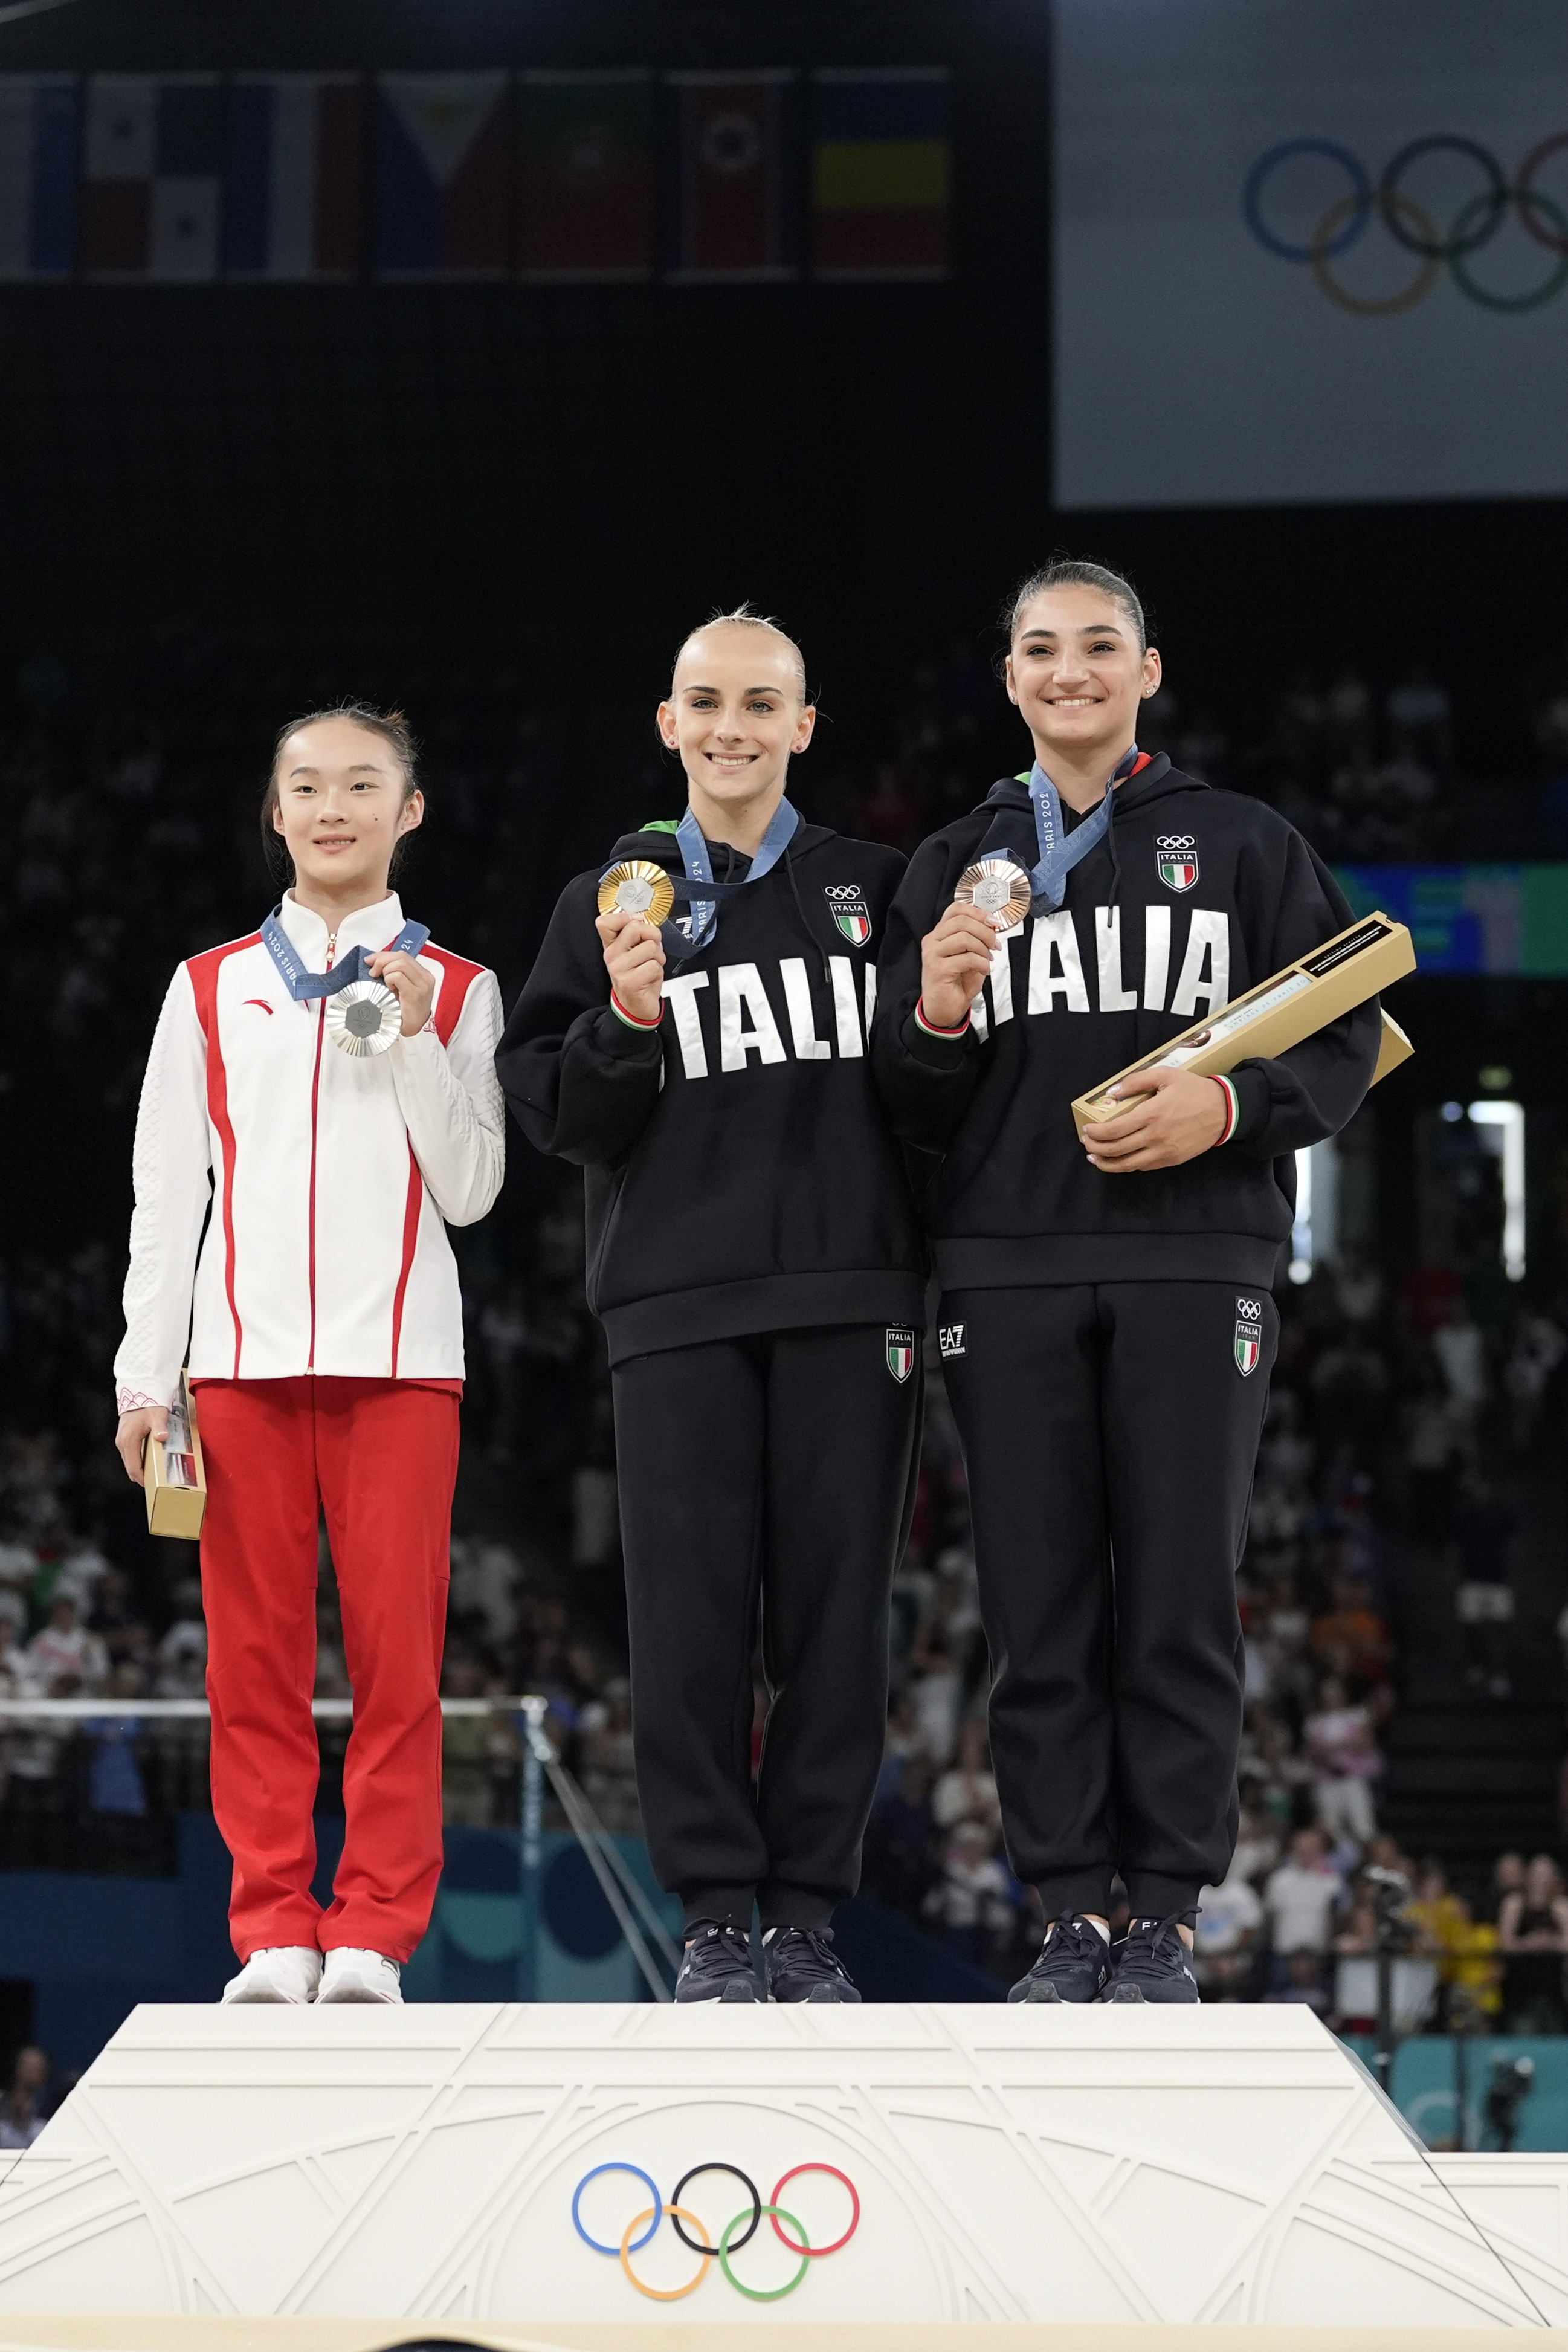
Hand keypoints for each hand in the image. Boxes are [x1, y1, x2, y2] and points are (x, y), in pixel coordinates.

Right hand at [116, 1405, 166, 1485]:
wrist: (139, 1392)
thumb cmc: (148, 1403)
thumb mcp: (157, 1416)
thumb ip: (160, 1428)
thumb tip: (162, 1437)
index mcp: (128, 1440)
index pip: (133, 1467)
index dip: (142, 1479)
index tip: (151, 1486)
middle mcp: (122, 1442)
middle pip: (130, 1467)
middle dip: (142, 1476)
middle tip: (156, 1482)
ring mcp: (122, 1440)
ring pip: (130, 1461)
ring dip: (140, 1469)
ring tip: (155, 1473)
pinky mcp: (125, 1438)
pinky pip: (131, 1455)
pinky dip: (138, 1461)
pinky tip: (150, 1460)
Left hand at [368, 948, 436, 1036]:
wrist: (413, 1030)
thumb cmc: (405, 1011)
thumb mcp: (401, 988)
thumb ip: (394, 973)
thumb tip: (375, 961)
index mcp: (423, 974)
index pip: (403, 955)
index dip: (384, 955)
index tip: (371, 960)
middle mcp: (425, 978)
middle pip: (401, 957)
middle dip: (382, 961)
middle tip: (373, 972)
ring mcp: (422, 985)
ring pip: (400, 964)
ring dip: (386, 972)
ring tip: (385, 985)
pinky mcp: (415, 994)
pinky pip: (398, 976)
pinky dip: (389, 980)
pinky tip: (389, 990)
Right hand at [597, 907, 665, 1023]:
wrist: (636, 1007)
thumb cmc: (639, 976)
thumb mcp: (634, 952)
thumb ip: (636, 935)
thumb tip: (642, 919)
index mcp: (611, 946)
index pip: (604, 922)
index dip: (624, 917)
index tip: (636, 923)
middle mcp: (611, 956)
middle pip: (635, 927)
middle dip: (653, 937)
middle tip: (651, 951)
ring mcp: (618, 969)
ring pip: (650, 947)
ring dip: (658, 958)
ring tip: (650, 967)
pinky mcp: (630, 982)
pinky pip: (654, 966)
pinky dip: (659, 972)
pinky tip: (650, 979)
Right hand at [919, 902, 997, 1030]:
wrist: (944, 1009)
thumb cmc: (956, 983)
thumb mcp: (968, 955)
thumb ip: (975, 939)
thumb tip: (991, 925)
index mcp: (939, 934)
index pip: (956, 909)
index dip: (978, 912)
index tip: (993, 922)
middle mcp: (932, 941)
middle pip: (962, 921)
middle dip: (985, 931)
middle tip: (994, 945)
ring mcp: (932, 954)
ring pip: (964, 937)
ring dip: (983, 948)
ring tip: (987, 959)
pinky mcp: (937, 969)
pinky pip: (966, 958)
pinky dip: (981, 963)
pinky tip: (984, 970)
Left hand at [1082, 1065, 1228, 1172]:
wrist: (1225, 1110)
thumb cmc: (1194, 1091)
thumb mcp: (1166, 1075)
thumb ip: (1137, 1081)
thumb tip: (1113, 1091)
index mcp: (1151, 1114)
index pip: (1113, 1130)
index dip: (1095, 1133)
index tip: (1087, 1130)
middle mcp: (1154, 1137)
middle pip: (1116, 1149)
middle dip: (1095, 1148)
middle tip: (1087, 1143)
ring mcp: (1163, 1152)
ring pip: (1127, 1165)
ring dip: (1107, 1164)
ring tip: (1095, 1158)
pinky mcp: (1172, 1160)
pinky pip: (1144, 1167)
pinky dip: (1128, 1165)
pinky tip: (1120, 1160)